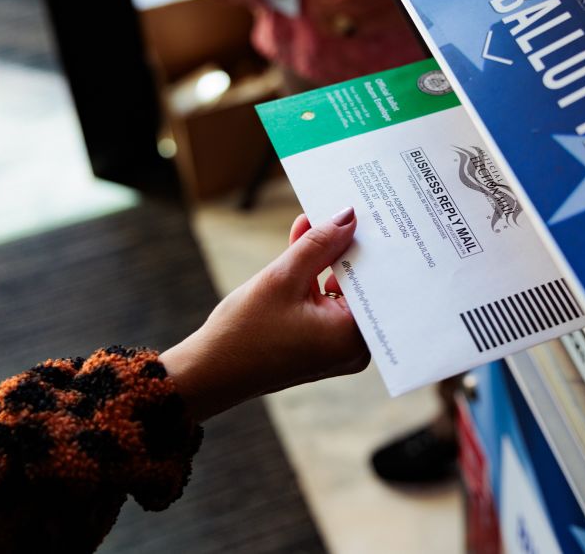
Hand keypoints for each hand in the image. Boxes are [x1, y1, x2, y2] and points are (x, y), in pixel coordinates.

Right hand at [161, 208, 369, 420]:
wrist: (207, 372)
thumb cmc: (244, 334)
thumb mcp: (283, 278)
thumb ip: (319, 244)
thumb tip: (347, 216)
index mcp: (354, 337)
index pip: (377, 281)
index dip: (370, 246)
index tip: (369, 216)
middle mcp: (354, 347)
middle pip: (359, 285)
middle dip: (343, 248)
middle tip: (340, 211)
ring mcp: (336, 347)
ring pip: (339, 290)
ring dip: (324, 259)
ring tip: (313, 224)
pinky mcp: (319, 344)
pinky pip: (325, 303)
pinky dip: (313, 277)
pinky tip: (301, 247)